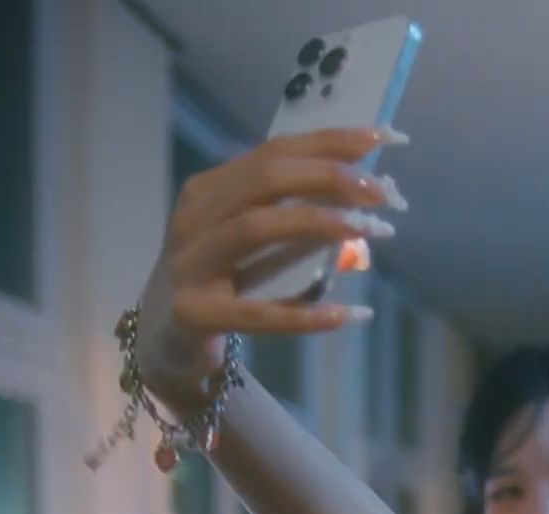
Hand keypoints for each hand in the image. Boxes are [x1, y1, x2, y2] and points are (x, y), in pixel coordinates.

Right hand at [134, 127, 405, 407]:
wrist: (164, 340)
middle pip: (266, 179)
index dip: (330, 141)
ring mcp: (189, 264)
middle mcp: (195, 217)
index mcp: (210, 190)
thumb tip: (364, 196)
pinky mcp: (194, 313)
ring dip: (320, 223)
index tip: (383, 138)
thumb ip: (296, 214)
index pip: (275, 151)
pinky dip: (304, 314)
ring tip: (372, 230)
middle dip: (330, 176)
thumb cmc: (218, 280)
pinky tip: (348, 314)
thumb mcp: (251, 238)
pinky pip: (256, 313)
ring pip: (256, 227)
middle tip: (384, 193)